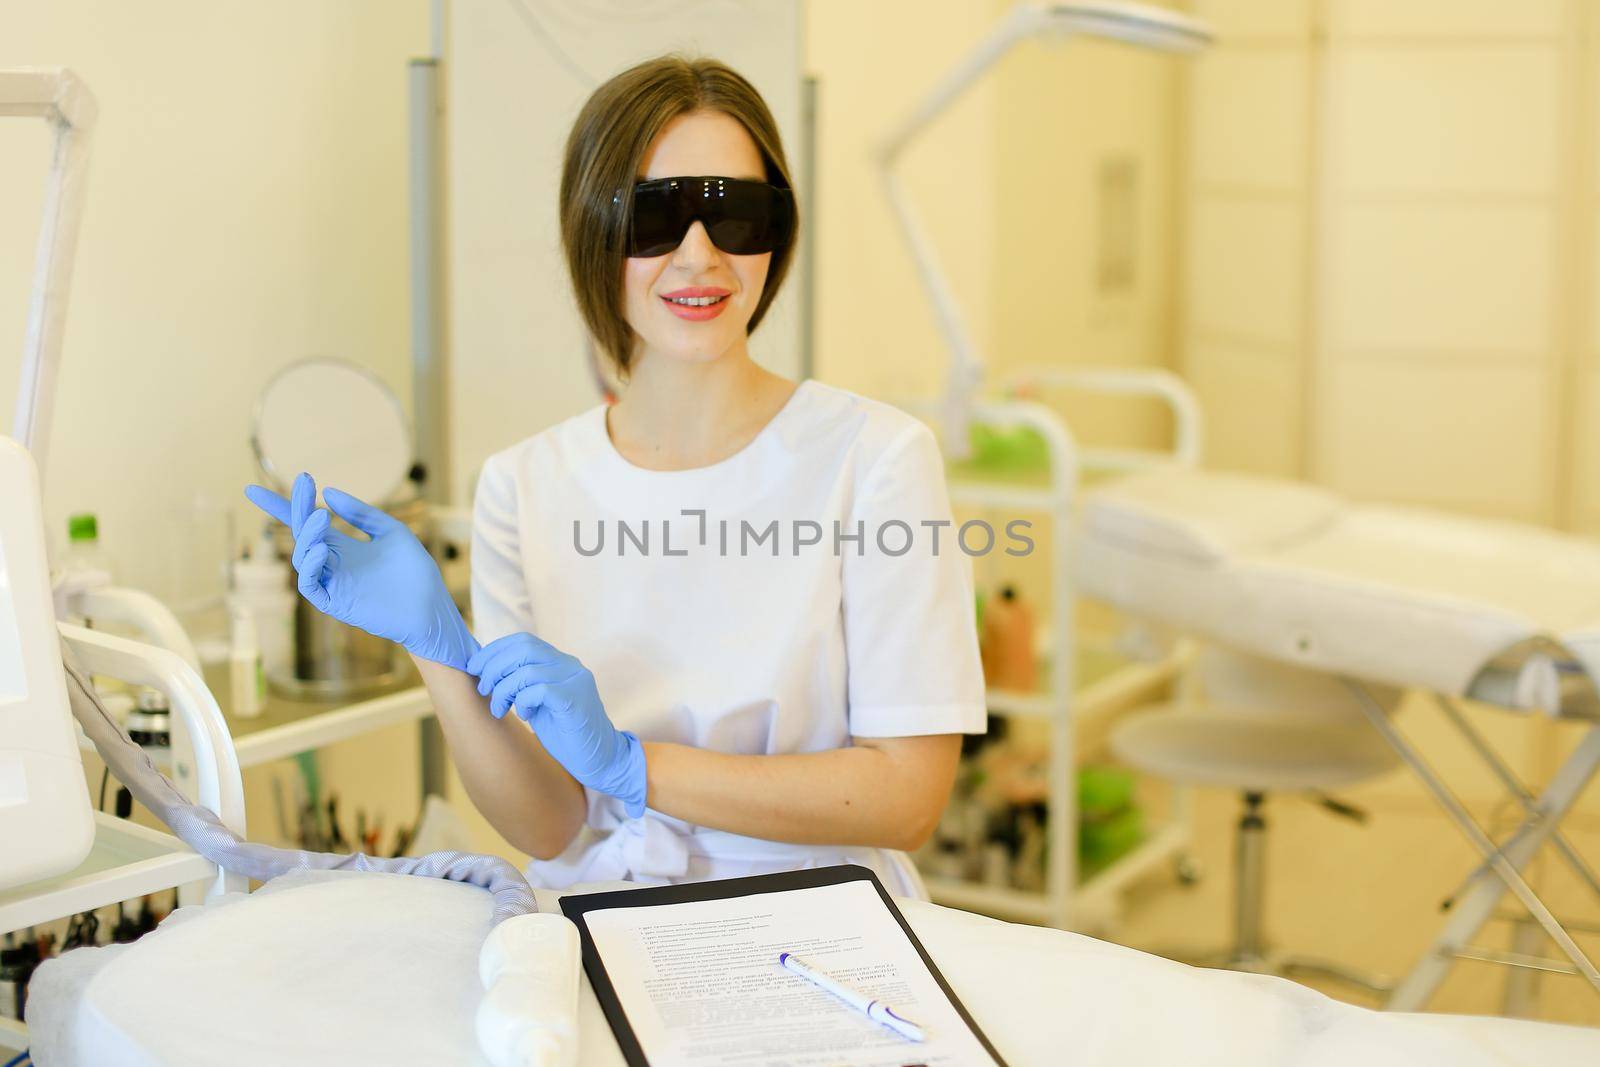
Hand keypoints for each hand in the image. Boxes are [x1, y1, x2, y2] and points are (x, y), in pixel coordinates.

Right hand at [245, 472, 479, 672]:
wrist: (431, 606)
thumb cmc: (414, 572)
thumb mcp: (390, 532)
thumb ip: (362, 514)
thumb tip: (329, 492)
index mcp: (343, 547)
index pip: (306, 524)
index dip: (282, 506)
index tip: (253, 490)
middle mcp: (332, 564)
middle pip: (301, 534)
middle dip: (297, 509)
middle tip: (304, 484)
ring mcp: (332, 583)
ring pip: (302, 558)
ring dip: (307, 535)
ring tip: (320, 517)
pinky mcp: (335, 603)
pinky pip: (310, 584)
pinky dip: (310, 566)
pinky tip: (321, 548)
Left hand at [468, 632, 646, 818]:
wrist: (600, 759)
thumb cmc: (566, 732)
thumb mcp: (538, 701)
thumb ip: (521, 681)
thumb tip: (485, 669)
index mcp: (561, 662)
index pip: (523, 640)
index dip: (494, 651)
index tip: (475, 668)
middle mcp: (570, 665)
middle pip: (523, 649)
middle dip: (494, 667)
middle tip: (483, 689)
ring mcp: (575, 680)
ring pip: (526, 670)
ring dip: (503, 690)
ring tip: (499, 709)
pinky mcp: (575, 700)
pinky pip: (538, 690)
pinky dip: (523, 702)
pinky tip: (526, 716)